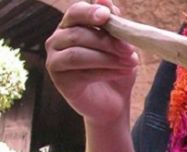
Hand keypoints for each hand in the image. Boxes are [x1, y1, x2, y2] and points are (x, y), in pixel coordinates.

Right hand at [45, 0, 137, 126]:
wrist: (113, 104)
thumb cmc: (115, 71)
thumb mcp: (118, 46)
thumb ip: (113, 24)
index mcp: (70, 26)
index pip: (75, 12)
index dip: (90, 12)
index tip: (108, 16)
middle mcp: (57, 40)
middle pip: (79, 33)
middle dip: (108, 41)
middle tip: (130, 50)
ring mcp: (54, 60)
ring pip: (79, 53)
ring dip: (108, 58)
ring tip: (131, 63)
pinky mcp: (59, 80)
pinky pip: (81, 71)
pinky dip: (105, 71)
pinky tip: (122, 73)